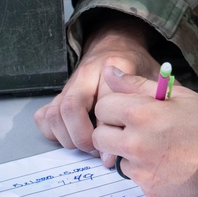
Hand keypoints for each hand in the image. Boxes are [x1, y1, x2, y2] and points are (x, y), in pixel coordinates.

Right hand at [33, 16, 158, 154]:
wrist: (117, 42)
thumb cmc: (137, 64)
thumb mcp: (153, 77)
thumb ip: (148, 105)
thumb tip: (127, 146)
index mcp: (116, 64)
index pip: (105, 101)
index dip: (107, 131)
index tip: (112, 154)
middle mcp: (87, 73)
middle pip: (71, 107)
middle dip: (81, 137)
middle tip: (97, 151)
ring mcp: (70, 83)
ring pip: (55, 113)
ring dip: (68, 138)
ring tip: (87, 147)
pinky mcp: (60, 92)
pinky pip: (44, 116)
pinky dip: (53, 132)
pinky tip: (72, 137)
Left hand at [91, 65, 197, 196]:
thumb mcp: (178, 94)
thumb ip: (138, 84)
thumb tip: (110, 72)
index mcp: (142, 114)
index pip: (103, 106)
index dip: (115, 104)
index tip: (129, 106)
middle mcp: (136, 143)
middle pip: (100, 136)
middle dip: (112, 129)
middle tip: (136, 126)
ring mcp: (141, 170)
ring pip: (115, 157)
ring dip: (127, 150)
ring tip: (156, 144)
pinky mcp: (148, 189)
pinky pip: (133, 175)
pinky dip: (143, 168)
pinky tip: (166, 161)